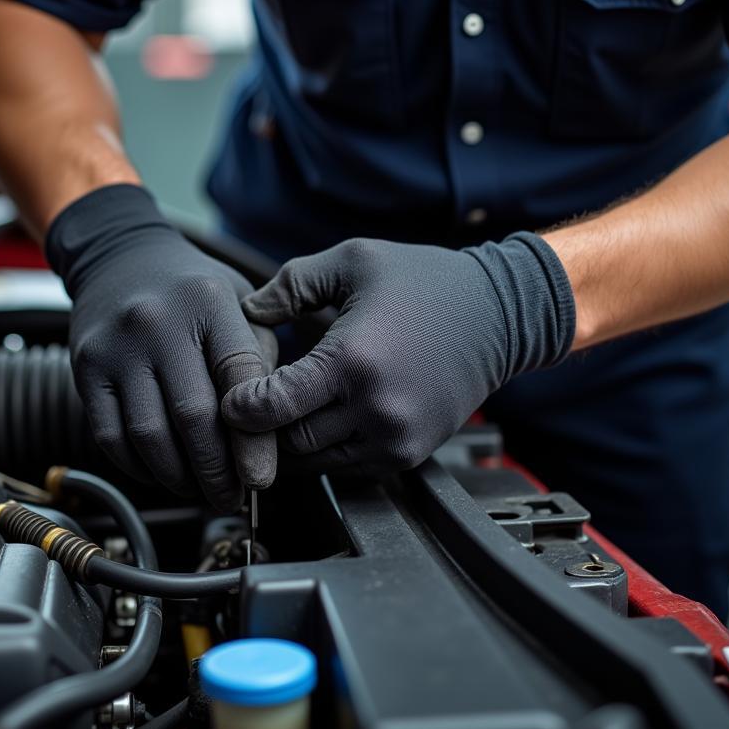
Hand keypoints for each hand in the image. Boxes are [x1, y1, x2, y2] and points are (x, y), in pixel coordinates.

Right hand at [46, 184, 277, 509]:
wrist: (118, 255)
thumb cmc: (189, 288)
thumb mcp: (236, 303)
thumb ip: (256, 359)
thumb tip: (270, 434)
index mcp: (208, 301)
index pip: (239, 377)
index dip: (254, 438)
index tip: (261, 478)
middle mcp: (158, 322)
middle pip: (193, 418)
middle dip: (217, 471)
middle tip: (233, 495)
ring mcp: (117, 346)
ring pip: (149, 436)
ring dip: (179, 478)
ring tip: (200, 490)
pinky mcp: (85, 368)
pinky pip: (111, 437)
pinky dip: (139, 467)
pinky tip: (161, 472)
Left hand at [222, 234, 573, 475]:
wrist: (498, 314)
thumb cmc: (425, 281)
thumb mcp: (353, 261)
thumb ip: (292, 284)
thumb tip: (248, 311)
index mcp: (352, 361)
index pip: (271, 407)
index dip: (239, 408)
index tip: (229, 398)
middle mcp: (375, 409)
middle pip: (288, 442)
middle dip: (260, 429)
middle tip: (246, 407)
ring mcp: (395, 438)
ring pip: (314, 463)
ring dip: (290, 443)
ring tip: (278, 414)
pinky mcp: (409, 455)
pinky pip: (347, 467)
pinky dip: (323, 450)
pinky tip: (316, 419)